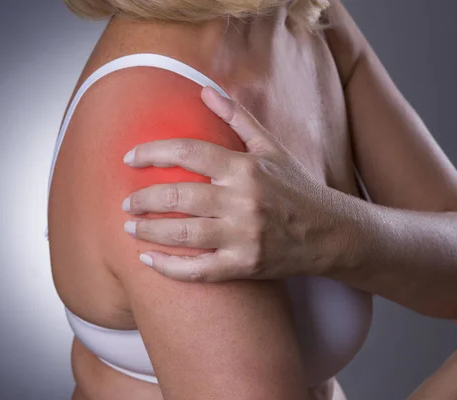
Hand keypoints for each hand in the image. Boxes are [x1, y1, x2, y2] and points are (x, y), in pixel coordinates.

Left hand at [122, 86, 340, 281]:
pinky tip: (148, 260)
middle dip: (143, 199)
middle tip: (126, 202)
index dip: (152, 152)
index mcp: (246, 168)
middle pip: (178, 195)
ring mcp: (244, 236)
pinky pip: (199, 270)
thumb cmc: (297, 188)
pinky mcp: (245, 265)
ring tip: (130, 227)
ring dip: (148, 231)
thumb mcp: (271, 148)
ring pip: (183, 233)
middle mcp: (243, 201)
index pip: (188, 152)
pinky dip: (169, 268)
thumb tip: (205, 89)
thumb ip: (237, 118)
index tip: (129, 158)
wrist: (330, 232)